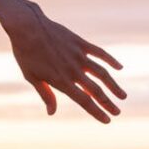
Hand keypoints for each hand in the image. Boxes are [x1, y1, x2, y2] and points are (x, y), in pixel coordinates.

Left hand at [4, 7, 125, 122]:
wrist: (28, 28)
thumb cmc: (26, 54)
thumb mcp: (31, 77)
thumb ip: (45, 94)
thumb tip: (52, 112)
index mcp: (61, 81)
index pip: (84, 101)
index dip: (97, 112)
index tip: (107, 120)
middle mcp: (73, 70)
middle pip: (96, 90)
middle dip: (108, 103)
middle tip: (117, 112)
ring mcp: (79, 56)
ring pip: (102, 74)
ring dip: (114, 86)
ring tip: (123, 96)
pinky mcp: (81, 43)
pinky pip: (100, 53)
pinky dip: (111, 60)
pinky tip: (120, 67)